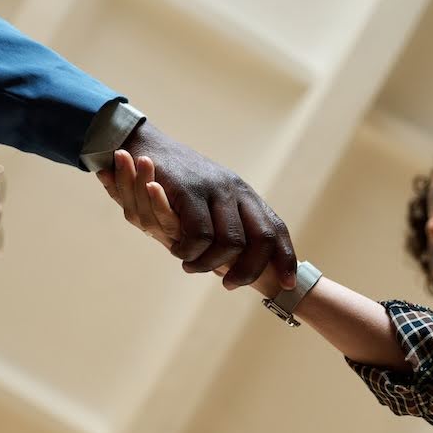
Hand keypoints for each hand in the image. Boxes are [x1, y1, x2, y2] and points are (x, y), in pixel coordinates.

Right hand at [119, 121, 295, 289]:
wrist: (146, 147)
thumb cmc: (177, 184)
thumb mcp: (209, 202)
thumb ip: (224, 226)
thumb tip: (239, 265)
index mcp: (244, 195)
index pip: (275, 228)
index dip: (285, 257)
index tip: (286, 283)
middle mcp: (235, 190)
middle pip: (261, 238)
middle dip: (250, 269)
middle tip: (230, 285)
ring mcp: (214, 188)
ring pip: (231, 242)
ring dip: (211, 263)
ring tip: (192, 267)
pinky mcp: (190, 190)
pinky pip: (199, 234)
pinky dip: (189, 251)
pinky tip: (178, 251)